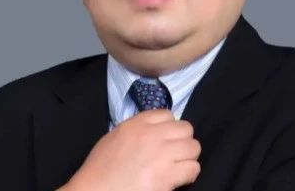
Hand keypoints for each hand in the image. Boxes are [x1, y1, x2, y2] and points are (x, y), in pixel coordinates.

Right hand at [61, 109, 200, 190]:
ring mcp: (161, 154)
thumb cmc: (100, 168)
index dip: (170, 127)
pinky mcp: (167, 176)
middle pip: (186, 129)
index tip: (166, 139)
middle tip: (176, 154)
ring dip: (188, 157)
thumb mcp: (116, 136)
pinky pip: (193, 168)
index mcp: (138, 123)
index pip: (168, 115)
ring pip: (193, 147)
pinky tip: (178, 179)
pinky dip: (189, 174)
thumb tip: (155, 130)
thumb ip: (137, 129)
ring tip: (179, 166)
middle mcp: (152, 134)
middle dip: (183, 141)